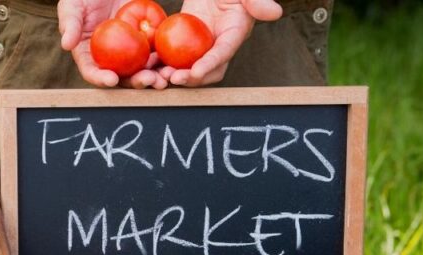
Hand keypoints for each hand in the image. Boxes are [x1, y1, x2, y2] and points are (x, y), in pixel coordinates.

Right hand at [58, 0, 168, 88]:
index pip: (92, 71)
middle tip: (148, 81)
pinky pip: (155, 52)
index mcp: (88, 53)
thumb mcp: (72, 4)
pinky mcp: (145, 40)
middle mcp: (108, 57)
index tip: (112, 79)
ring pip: (141, 69)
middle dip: (134, 82)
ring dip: (153, 76)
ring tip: (164, 79)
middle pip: (121, 76)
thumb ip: (70, 23)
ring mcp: (128, 50)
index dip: (101, 78)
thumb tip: (66, 45)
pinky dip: (164, 60)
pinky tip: (172, 63)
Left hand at [160, 0, 282, 85]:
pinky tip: (148, 66)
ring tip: (158, 76)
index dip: (210, 64)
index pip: (222, 54)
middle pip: (205, 71)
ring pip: (186, 68)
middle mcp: (216, 45)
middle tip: (173, 78)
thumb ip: (257, 2)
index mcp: (234, 35)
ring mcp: (198, 46)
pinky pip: (170, 57)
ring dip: (172, 75)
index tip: (196, 72)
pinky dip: (160, 63)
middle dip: (190, 79)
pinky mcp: (181, 42)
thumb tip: (275, 12)